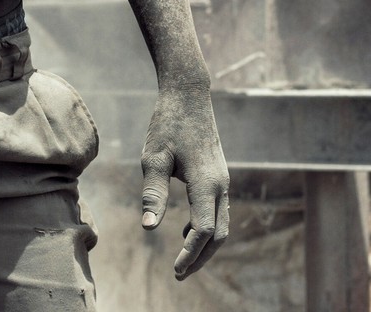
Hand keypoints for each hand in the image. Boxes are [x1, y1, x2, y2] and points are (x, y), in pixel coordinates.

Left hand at [140, 83, 229, 279]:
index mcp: (207, 182)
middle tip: (179, 275)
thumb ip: (152, 193)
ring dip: (205, 244)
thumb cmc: (167, 124)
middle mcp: (221, 184)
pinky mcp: (219, 175)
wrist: (189, 95)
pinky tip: (185, 230)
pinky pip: (218, 210)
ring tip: (182, 261)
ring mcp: (223, 179)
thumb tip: (148, 228)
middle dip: (201, 257)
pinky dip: (207, 227)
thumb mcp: (153, 158)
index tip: (175, 271)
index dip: (191, 254)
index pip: (205, 230)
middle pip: (220, 234)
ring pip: (222, 223)